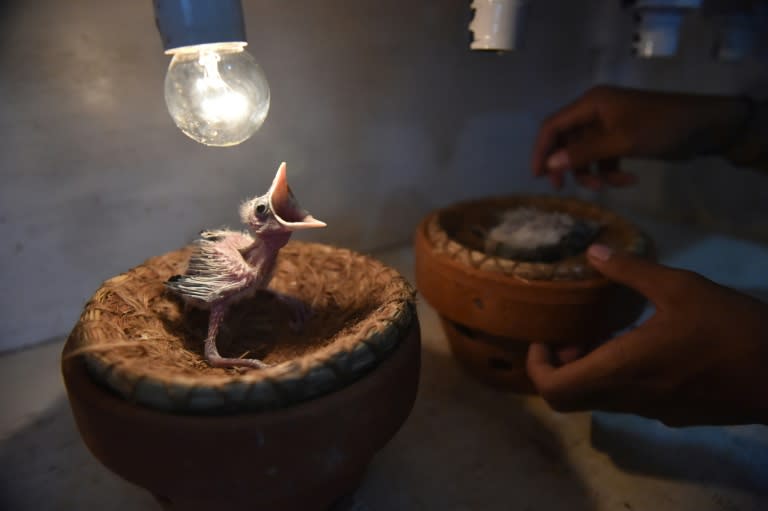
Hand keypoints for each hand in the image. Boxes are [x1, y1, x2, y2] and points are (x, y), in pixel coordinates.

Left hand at [526, 244, 767, 425]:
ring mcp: (652, 412)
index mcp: (622, 370)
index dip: (537, 368)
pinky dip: (617, 378)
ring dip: (590, 370)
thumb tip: (592, 251)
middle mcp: (629, 398)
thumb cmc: (730, 328)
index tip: (546, 341)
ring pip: (600, 399)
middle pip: (572, 398)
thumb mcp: (679, 287)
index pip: (555, 391)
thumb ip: (630, 270)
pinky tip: (640, 347)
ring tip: (605, 335)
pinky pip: (629, 400)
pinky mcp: (674, 415)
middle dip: (561, 368)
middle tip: (574, 336)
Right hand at [531, 85, 748, 189]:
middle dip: (568, 166)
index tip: (538, 177)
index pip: (553, 126)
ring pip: (585, 154)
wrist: (705, 126)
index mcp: (591, 104)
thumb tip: (550, 166)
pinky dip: (611, 171)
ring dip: (593, 172)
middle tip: (565, 189)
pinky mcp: (622, 138)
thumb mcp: (621, 141)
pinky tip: (628, 181)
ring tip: (608, 186)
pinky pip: (604, 157)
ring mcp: (609, 125)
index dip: (541, 150)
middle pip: (567, 141)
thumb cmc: (661, 126)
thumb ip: (584, 153)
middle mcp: (595, 112)